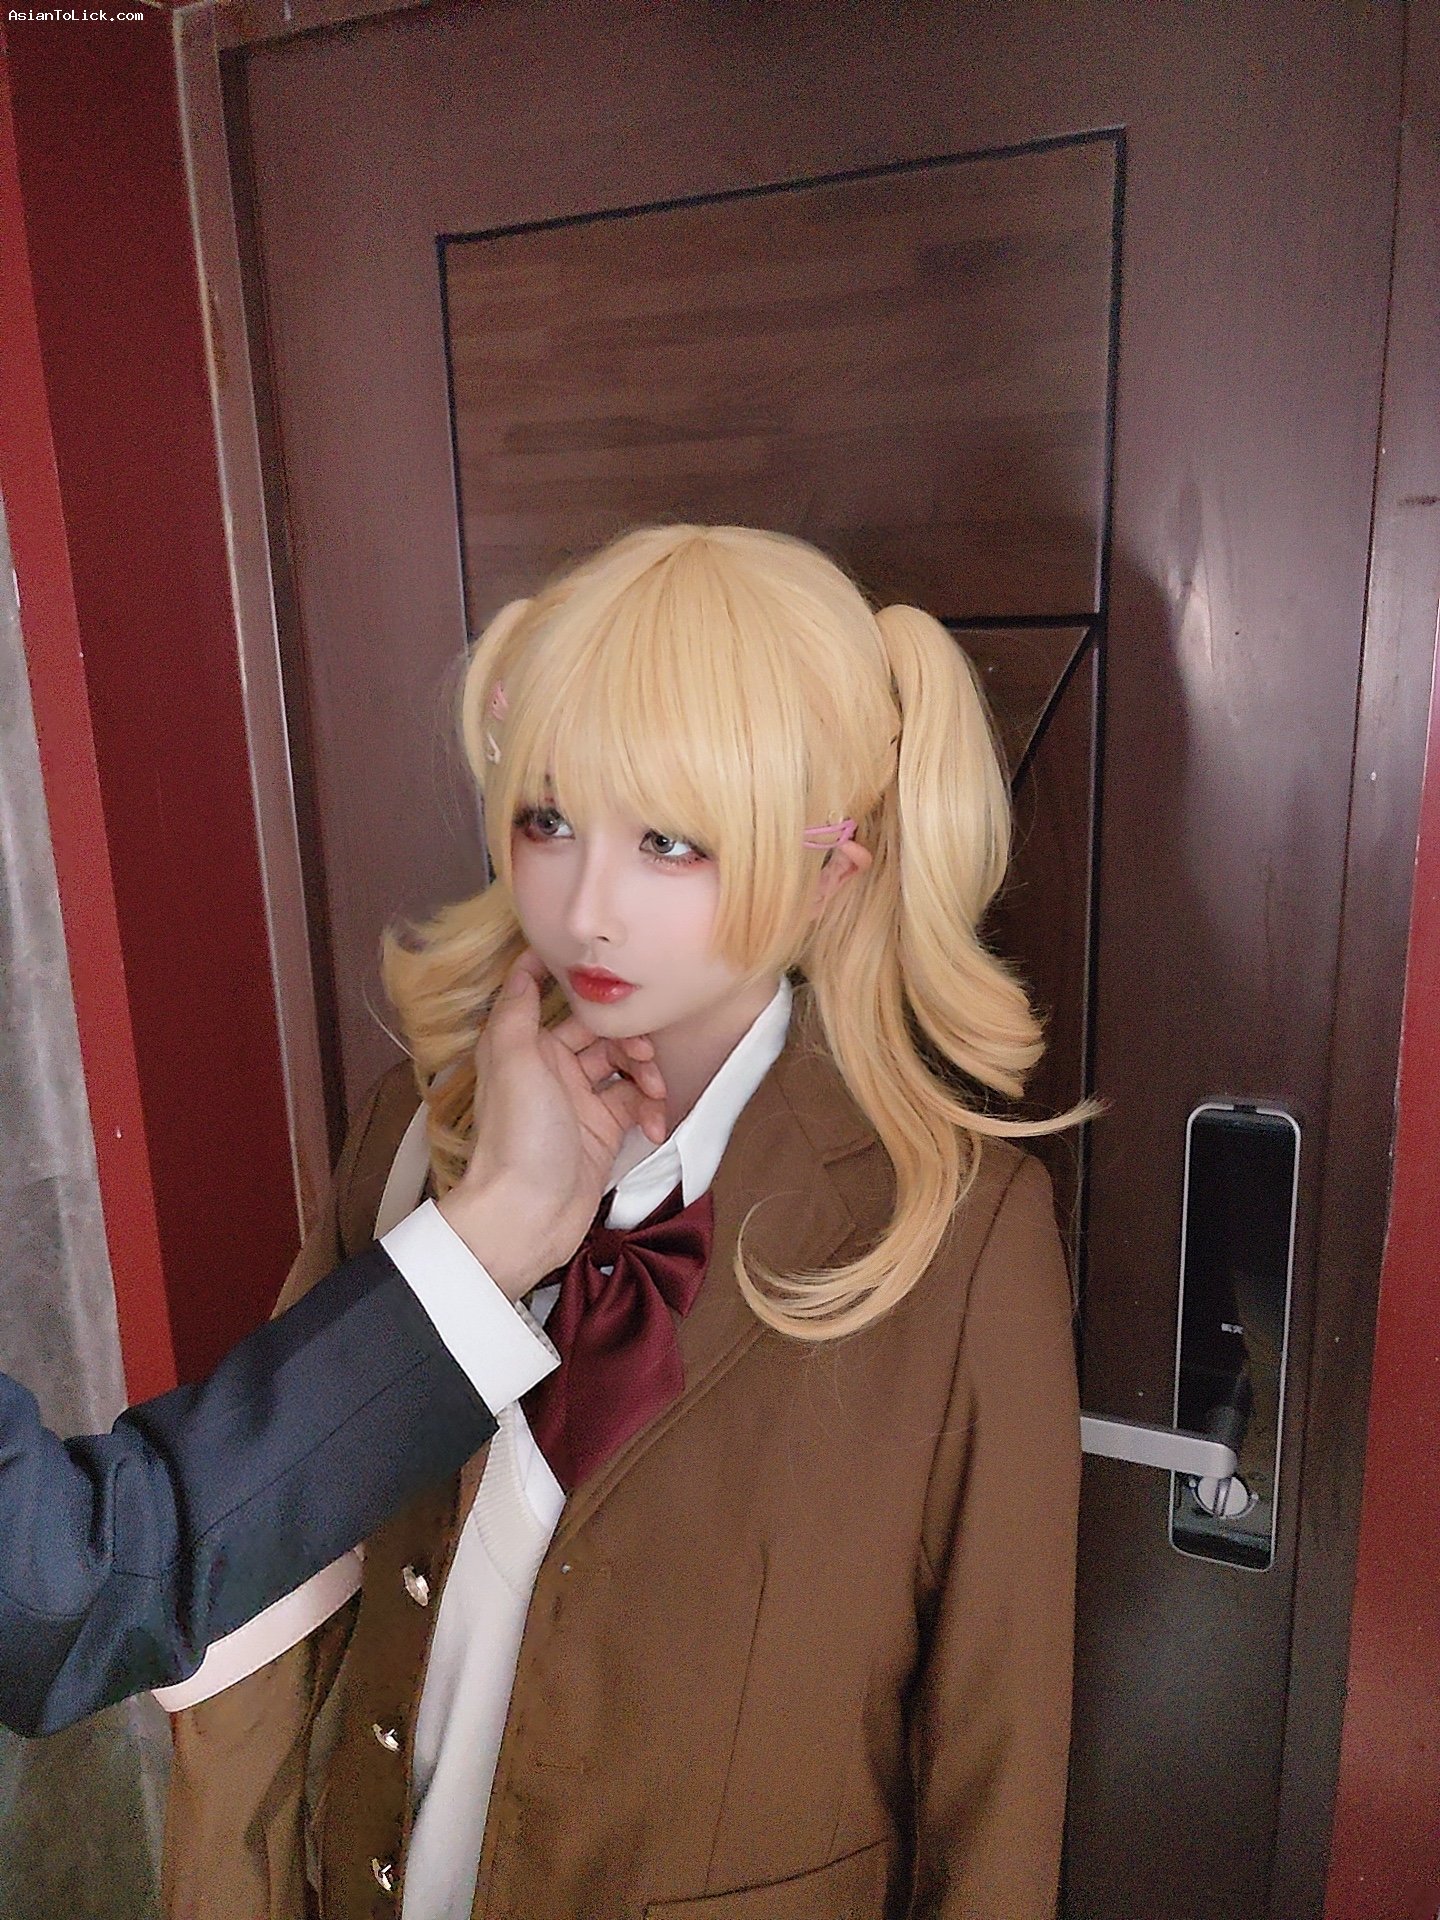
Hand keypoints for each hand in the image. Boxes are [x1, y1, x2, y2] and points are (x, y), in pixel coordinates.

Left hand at [436, 949, 666, 1298]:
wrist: (526, 1215)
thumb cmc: (517, 1137)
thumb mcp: (513, 1062)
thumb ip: (517, 1009)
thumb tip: (521, 962)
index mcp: (526, 1047)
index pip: (564, 1005)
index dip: (592, 994)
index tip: (616, 981)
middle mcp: (553, 1069)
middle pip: (605, 1034)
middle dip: (632, 1039)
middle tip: (644, 1057)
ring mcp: (580, 1101)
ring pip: (626, 1067)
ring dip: (647, 1075)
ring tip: (653, 1093)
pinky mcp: (603, 1132)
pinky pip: (637, 1105)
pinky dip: (651, 1111)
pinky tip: (654, 1129)